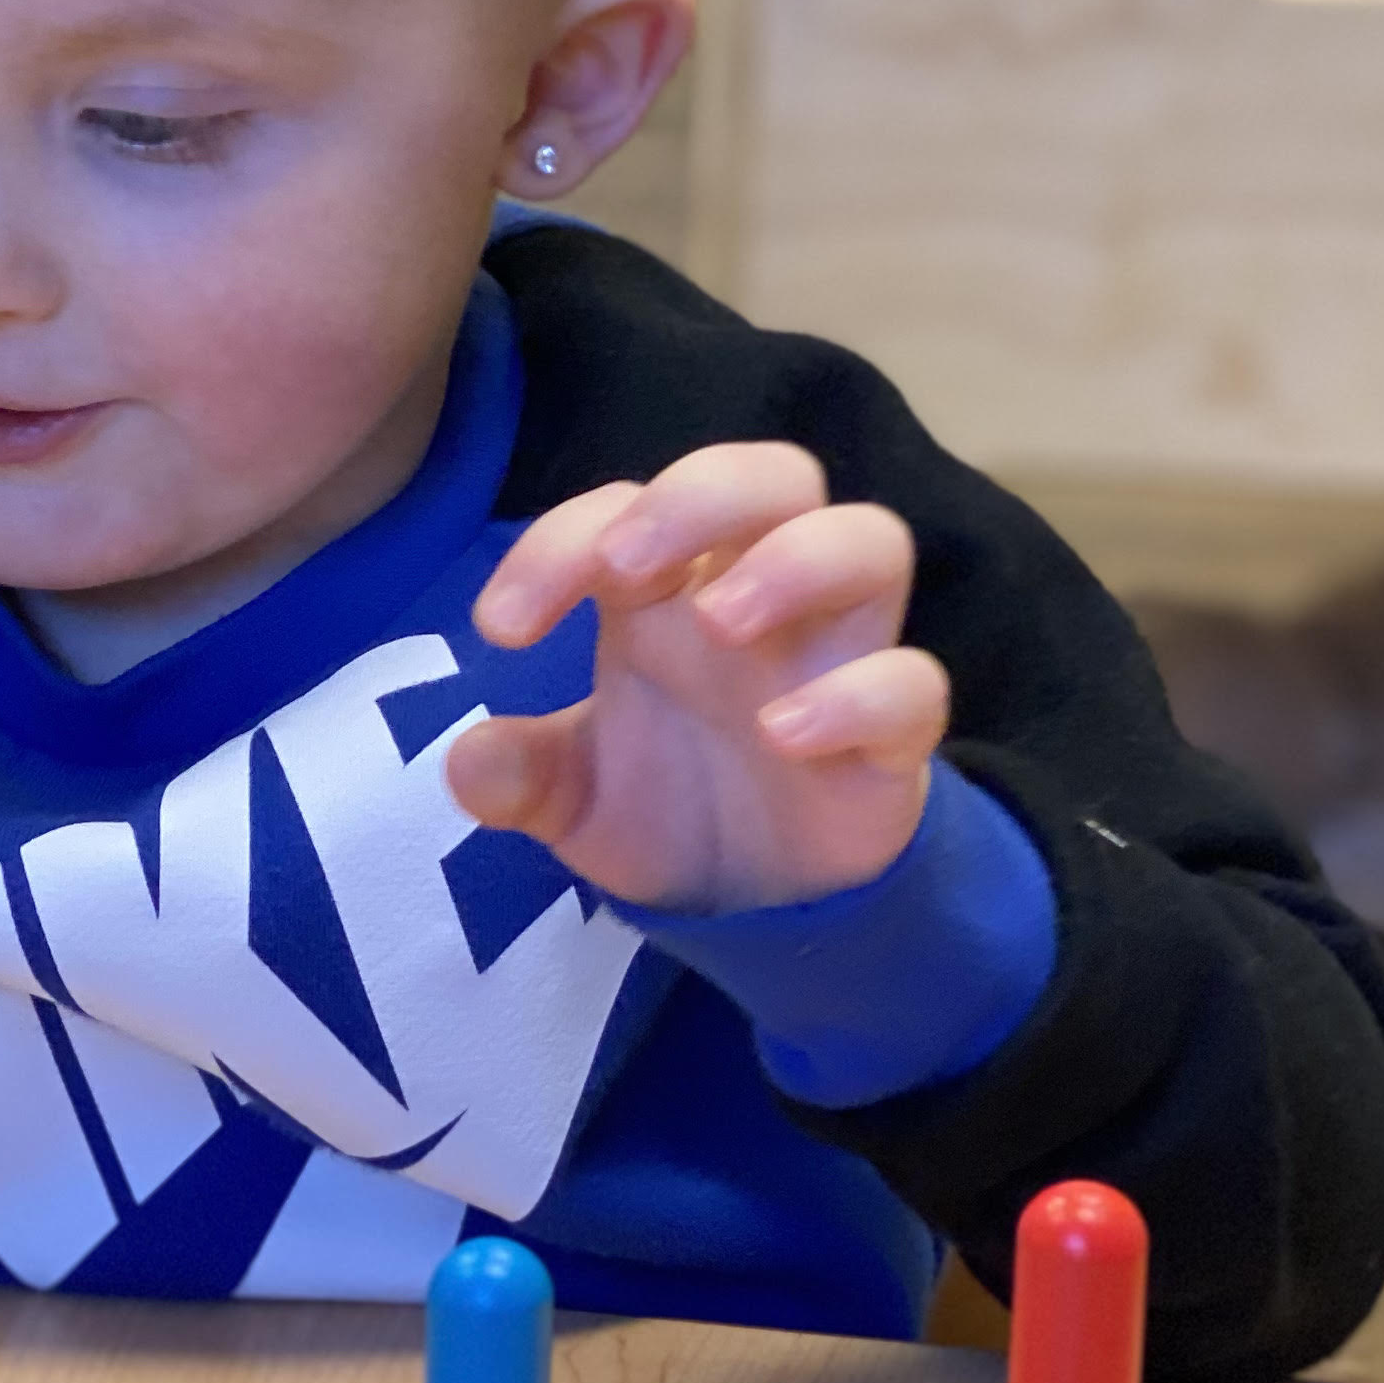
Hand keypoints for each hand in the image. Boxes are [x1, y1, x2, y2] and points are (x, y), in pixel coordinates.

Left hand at [446, 443, 947, 914]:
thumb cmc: (669, 807)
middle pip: (775, 475)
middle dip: (701, 495)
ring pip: (872, 540)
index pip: (628, 509)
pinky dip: (857, 696)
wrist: (755, 907)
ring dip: (796, 561)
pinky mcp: (891, 739)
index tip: (500, 628)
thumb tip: (470, 764)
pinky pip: (913, 685)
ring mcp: (838, 659)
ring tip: (720, 621)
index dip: (562, 542)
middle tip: (626, 567)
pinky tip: (783, 737)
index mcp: (671, 591)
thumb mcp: (571, 798)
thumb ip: (521, 775)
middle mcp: (763, 601)